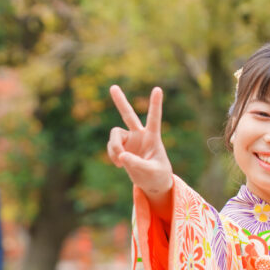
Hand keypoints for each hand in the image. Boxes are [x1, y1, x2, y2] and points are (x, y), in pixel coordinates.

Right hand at [107, 85, 173, 206]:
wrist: (152, 182)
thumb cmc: (157, 175)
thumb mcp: (150, 171)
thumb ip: (137, 164)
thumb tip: (121, 156)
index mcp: (153, 138)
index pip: (154, 119)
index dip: (155, 104)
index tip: (158, 89)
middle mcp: (140, 135)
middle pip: (128, 115)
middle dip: (120, 102)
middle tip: (113, 87)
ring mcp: (130, 140)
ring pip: (114, 135)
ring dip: (113, 147)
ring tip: (119, 161)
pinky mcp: (122, 147)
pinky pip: (111, 147)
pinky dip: (112, 155)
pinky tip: (119, 164)